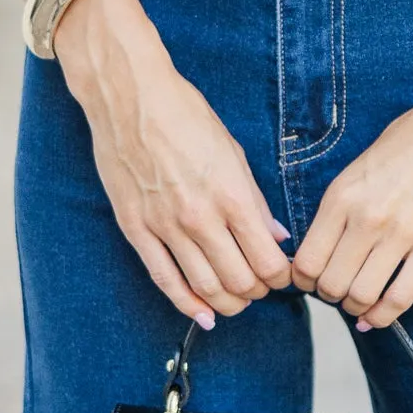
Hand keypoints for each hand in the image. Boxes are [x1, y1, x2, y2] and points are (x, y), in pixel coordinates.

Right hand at [55, 0, 290, 326]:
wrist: (129, 97)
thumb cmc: (184, 116)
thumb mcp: (233, 152)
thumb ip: (255, 201)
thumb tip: (276, 236)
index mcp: (232, 195)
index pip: (267, 261)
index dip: (281, 277)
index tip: (283, 275)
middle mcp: (200, 217)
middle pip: (240, 282)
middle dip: (257, 292)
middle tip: (261, 286)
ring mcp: (165, 226)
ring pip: (204, 287)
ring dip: (227, 302)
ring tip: (236, 298)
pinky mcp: (136, 229)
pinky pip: (164, 280)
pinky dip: (186, 304)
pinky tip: (202, 314)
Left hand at [290, 92, 412, 328]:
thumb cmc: (412, 139)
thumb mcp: (359, 167)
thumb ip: (340, 206)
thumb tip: (323, 245)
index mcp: (341, 196)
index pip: (307, 262)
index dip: (302, 281)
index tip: (310, 281)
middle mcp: (367, 219)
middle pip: (330, 285)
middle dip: (329, 295)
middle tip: (337, 289)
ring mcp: (402, 235)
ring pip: (361, 296)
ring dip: (354, 306)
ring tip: (358, 298)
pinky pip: (399, 298)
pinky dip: (382, 316)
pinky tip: (376, 315)